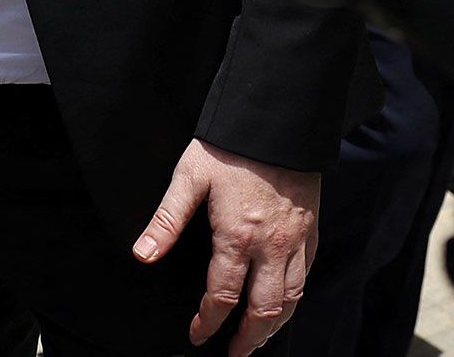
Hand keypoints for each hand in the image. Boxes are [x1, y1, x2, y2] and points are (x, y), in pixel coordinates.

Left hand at [135, 140, 319, 352]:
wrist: (277, 119)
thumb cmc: (230, 146)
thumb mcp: (190, 177)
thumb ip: (167, 220)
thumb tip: (143, 255)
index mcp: (237, 236)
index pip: (222, 296)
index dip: (208, 322)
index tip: (197, 335)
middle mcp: (271, 246)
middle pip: (263, 310)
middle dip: (247, 339)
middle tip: (234, 353)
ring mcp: (295, 239)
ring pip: (291, 299)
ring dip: (274, 326)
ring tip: (258, 339)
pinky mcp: (310, 229)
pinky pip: (306, 275)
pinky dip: (295, 298)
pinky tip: (285, 301)